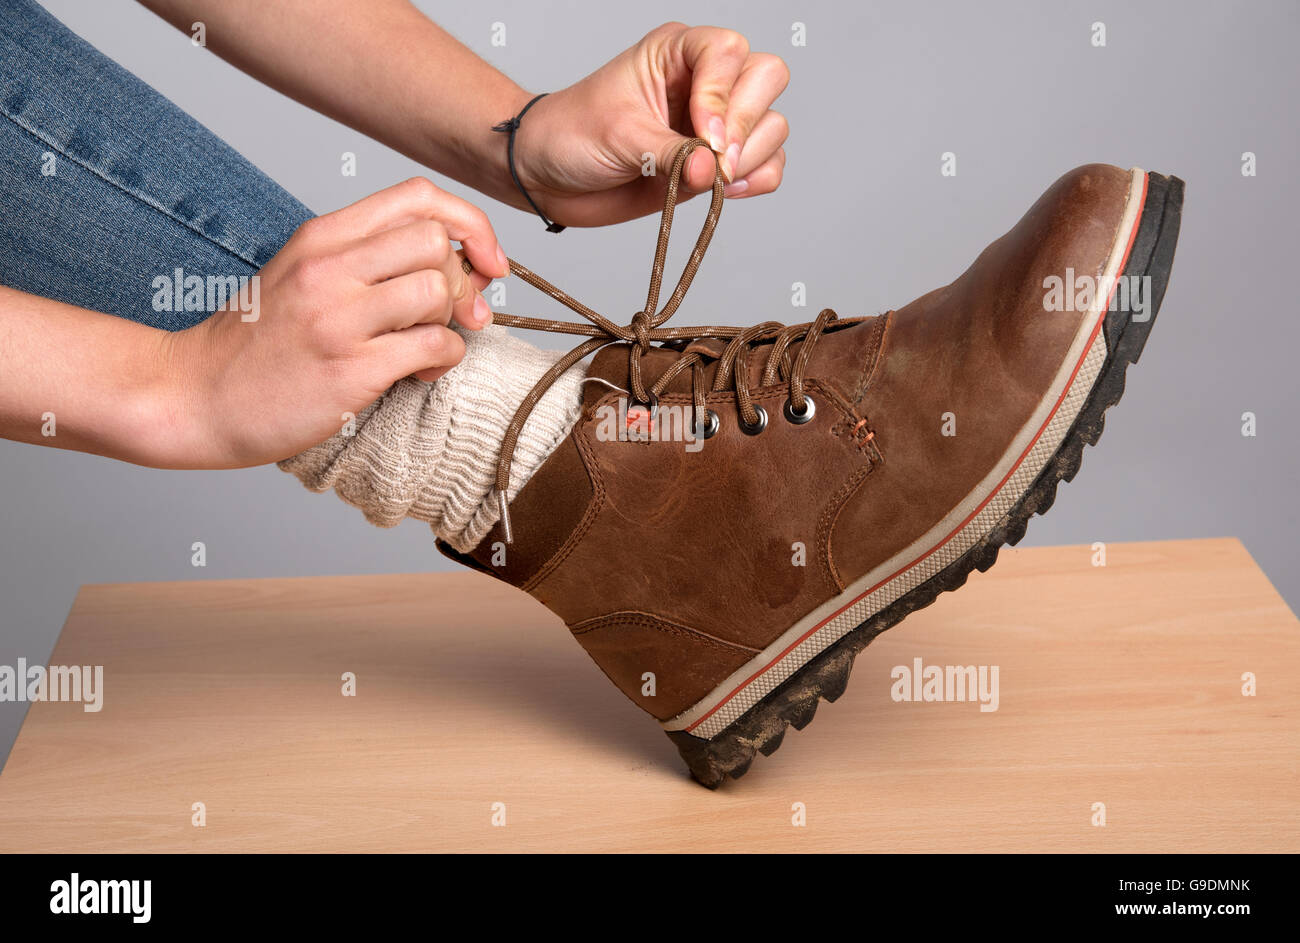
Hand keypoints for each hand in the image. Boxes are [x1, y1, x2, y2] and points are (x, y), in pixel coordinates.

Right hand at [167, 177, 508, 467]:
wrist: (194, 396)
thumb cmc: (255, 342)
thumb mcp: (299, 273)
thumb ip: (365, 257)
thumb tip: (452, 257)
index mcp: (321, 237)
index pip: (419, 196)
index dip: (470, 223)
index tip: (481, 259)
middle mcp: (329, 268)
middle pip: (436, 241)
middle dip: (462, 279)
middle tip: (450, 313)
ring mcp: (338, 318)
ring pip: (439, 289)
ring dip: (451, 322)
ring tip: (425, 346)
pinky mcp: (350, 368)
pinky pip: (434, 346)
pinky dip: (444, 360)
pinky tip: (419, 372)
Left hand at [510, 22, 790, 225]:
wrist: (551, 176)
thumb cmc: (572, 136)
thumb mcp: (620, 136)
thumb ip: (671, 153)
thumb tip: (713, 171)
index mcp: (677, 52)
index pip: (730, 51)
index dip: (722, 94)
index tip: (700, 135)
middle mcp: (703, 82)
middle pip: (766, 79)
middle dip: (744, 125)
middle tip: (712, 160)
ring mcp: (714, 124)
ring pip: (772, 125)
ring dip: (751, 157)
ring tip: (712, 180)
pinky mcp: (717, 164)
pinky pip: (766, 166)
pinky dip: (758, 179)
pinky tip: (725, 191)